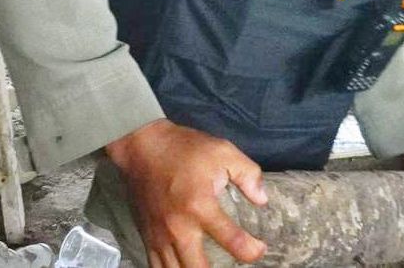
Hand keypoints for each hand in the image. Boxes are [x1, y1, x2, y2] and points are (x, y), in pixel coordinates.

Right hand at [107, 120, 267, 266]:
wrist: (142, 147)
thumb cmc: (185, 149)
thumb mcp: (223, 151)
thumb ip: (248, 174)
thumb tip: (262, 199)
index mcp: (200, 206)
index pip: (232, 240)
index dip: (251, 251)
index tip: (259, 249)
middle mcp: (179, 227)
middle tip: (232, 265)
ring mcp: (160, 236)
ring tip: (209, 266)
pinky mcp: (147, 237)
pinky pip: (157, 267)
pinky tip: (185, 266)